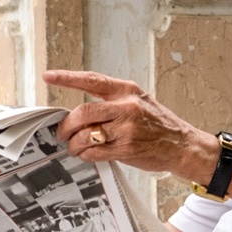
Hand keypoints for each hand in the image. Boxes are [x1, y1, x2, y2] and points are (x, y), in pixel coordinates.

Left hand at [44, 70, 216, 179]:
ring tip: (74, 146)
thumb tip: (82, 112)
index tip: (48, 77)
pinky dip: (85, 155)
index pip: (92, 80)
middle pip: (83, 112)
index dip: (67, 78)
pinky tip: (87, 154)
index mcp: (127, 91)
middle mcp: (126, 107)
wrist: (182, 146)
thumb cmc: (160, 125)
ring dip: (74, 143)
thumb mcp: (140, 102)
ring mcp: (127, 129)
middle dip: (67, 125)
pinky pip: (95, 152)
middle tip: (63, 132)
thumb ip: (114, 102)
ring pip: (86, 135)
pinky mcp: (126, 149)